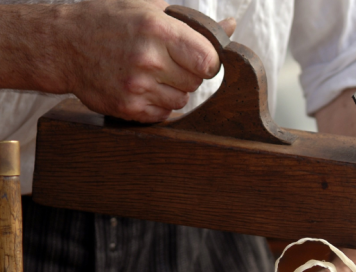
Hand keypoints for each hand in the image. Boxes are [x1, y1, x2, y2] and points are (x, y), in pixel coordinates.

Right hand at [59, 0, 235, 121]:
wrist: (62, 44)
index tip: (199, 61)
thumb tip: (231, 27)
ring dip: (172, 91)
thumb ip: (192, 22)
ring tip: (151, 75)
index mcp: (158, 30)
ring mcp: (137, 86)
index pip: (209, 61)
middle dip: (188, 75)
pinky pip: (162, 115)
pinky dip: (157, 106)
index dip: (208, 63)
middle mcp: (149, 59)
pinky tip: (141, 88)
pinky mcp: (127, 107)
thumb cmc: (108, 21)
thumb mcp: (148, 8)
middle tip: (168, 64)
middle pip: (196, 83)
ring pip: (181, 101)